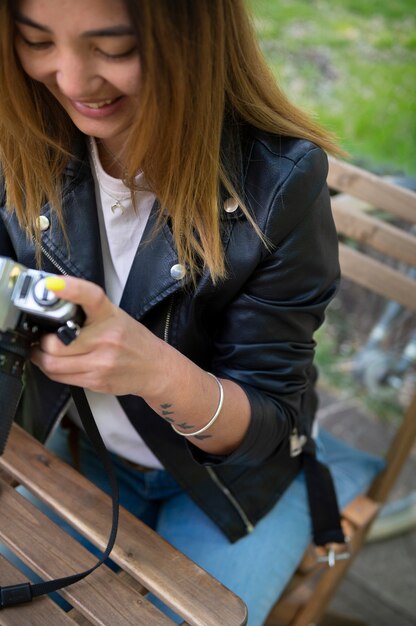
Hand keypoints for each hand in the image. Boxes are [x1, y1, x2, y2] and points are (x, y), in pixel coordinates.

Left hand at [30, 276, 165, 395]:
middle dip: (42, 341)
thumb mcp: (114, 317)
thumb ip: (87, 312)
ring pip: (52, 364)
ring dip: (40, 357)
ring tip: (42, 351)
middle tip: (41, 337)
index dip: (71, 288)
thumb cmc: (132, 340)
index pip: (91, 296)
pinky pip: (61, 378)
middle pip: (55, 343)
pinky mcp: (96, 381)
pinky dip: (52, 370)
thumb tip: (52, 306)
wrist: (155, 368)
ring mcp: (101, 362)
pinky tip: (56, 363)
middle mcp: (105, 338)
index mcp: (109, 315)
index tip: (52, 284)